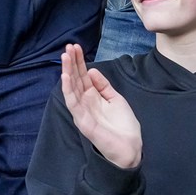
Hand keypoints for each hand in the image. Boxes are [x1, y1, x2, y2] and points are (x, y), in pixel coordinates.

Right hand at [60, 44, 141, 168]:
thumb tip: (91, 71)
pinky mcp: (82, 120)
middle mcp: (85, 101)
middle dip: (71, 63)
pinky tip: (65, 77)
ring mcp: (82, 110)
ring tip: (65, 56)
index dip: (79, 61)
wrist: (130, 147)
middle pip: (75, 78)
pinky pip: (72, 102)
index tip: (75, 47)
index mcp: (93, 96)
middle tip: (68, 47)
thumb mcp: (115, 99)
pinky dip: (68, 89)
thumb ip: (103, 85)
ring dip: (67, 71)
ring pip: (71, 87)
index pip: (82, 75)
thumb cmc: (124, 125)